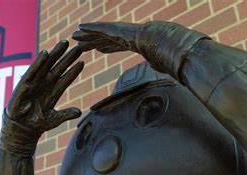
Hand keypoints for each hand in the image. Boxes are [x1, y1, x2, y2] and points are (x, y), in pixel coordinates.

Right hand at [6, 40, 83, 132]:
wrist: (21, 128)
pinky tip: (45, 53)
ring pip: (47, 65)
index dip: (73, 71)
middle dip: (67, 58)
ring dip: (55, 54)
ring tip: (64, 44)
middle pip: (58, 68)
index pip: (66, 79)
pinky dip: (38, 62)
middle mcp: (45, 84)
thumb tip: (79, 112)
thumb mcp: (53, 119)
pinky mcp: (25, 84)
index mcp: (53, 92)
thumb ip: (65, 114)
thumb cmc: (36, 123)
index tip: (82, 62)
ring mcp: (35, 82)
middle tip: (78, 47)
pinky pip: (33, 71)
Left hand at [73, 21, 208, 77]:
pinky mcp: (120, 30)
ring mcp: (124, 32)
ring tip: (74, 36)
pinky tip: (80, 27)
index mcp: (137, 43)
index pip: (117, 45)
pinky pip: (103, 29)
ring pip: (101, 33)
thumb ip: (158, 67)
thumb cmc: (171, 56)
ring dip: (87, 35)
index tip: (98, 49)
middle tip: (79, 43)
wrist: (172, 45)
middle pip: (106, 39)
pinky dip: (91, 28)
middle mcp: (128, 35)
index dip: (107, 47)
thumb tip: (165, 74)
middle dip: (92, 40)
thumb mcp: (161, 65)